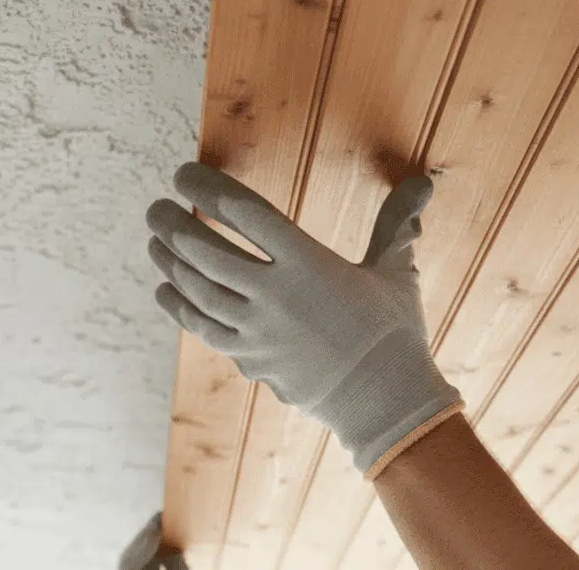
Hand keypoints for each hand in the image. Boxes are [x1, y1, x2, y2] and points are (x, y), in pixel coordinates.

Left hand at [146, 162, 462, 477]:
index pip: (244, 212)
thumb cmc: (393, 332)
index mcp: (309, 263)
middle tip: (156, 207)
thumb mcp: (396, 272)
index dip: (205, 187)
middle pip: (205, 250)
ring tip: (154, 240)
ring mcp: (257, 330)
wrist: (383, 403)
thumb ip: (397, 223)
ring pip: (196, 289)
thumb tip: (424, 181)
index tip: (182, 174)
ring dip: (168, 261)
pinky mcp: (249, 358)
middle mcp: (275, 295)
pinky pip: (201, 327)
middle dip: (172, 224)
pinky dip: (177, 304)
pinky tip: (163, 288)